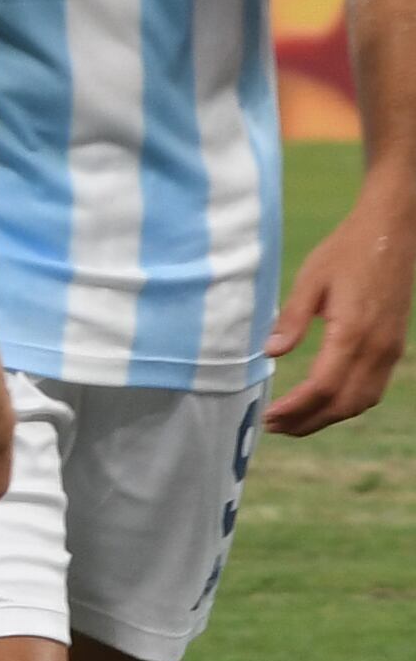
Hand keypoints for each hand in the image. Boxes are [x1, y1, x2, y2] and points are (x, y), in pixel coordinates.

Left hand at [262, 181, 412, 435]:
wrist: (392, 233)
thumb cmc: (346, 252)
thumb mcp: (310, 280)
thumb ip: (290, 319)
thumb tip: (271, 354)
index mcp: (353, 333)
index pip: (322, 387)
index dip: (295, 409)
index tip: (268, 417)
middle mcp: (377, 348)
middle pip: (343, 403)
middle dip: (308, 421)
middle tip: (274, 427)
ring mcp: (389, 349)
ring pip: (362, 401)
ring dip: (328, 417)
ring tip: (294, 421)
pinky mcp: (393, 346)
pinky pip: (373, 388)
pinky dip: (348, 404)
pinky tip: (324, 404)